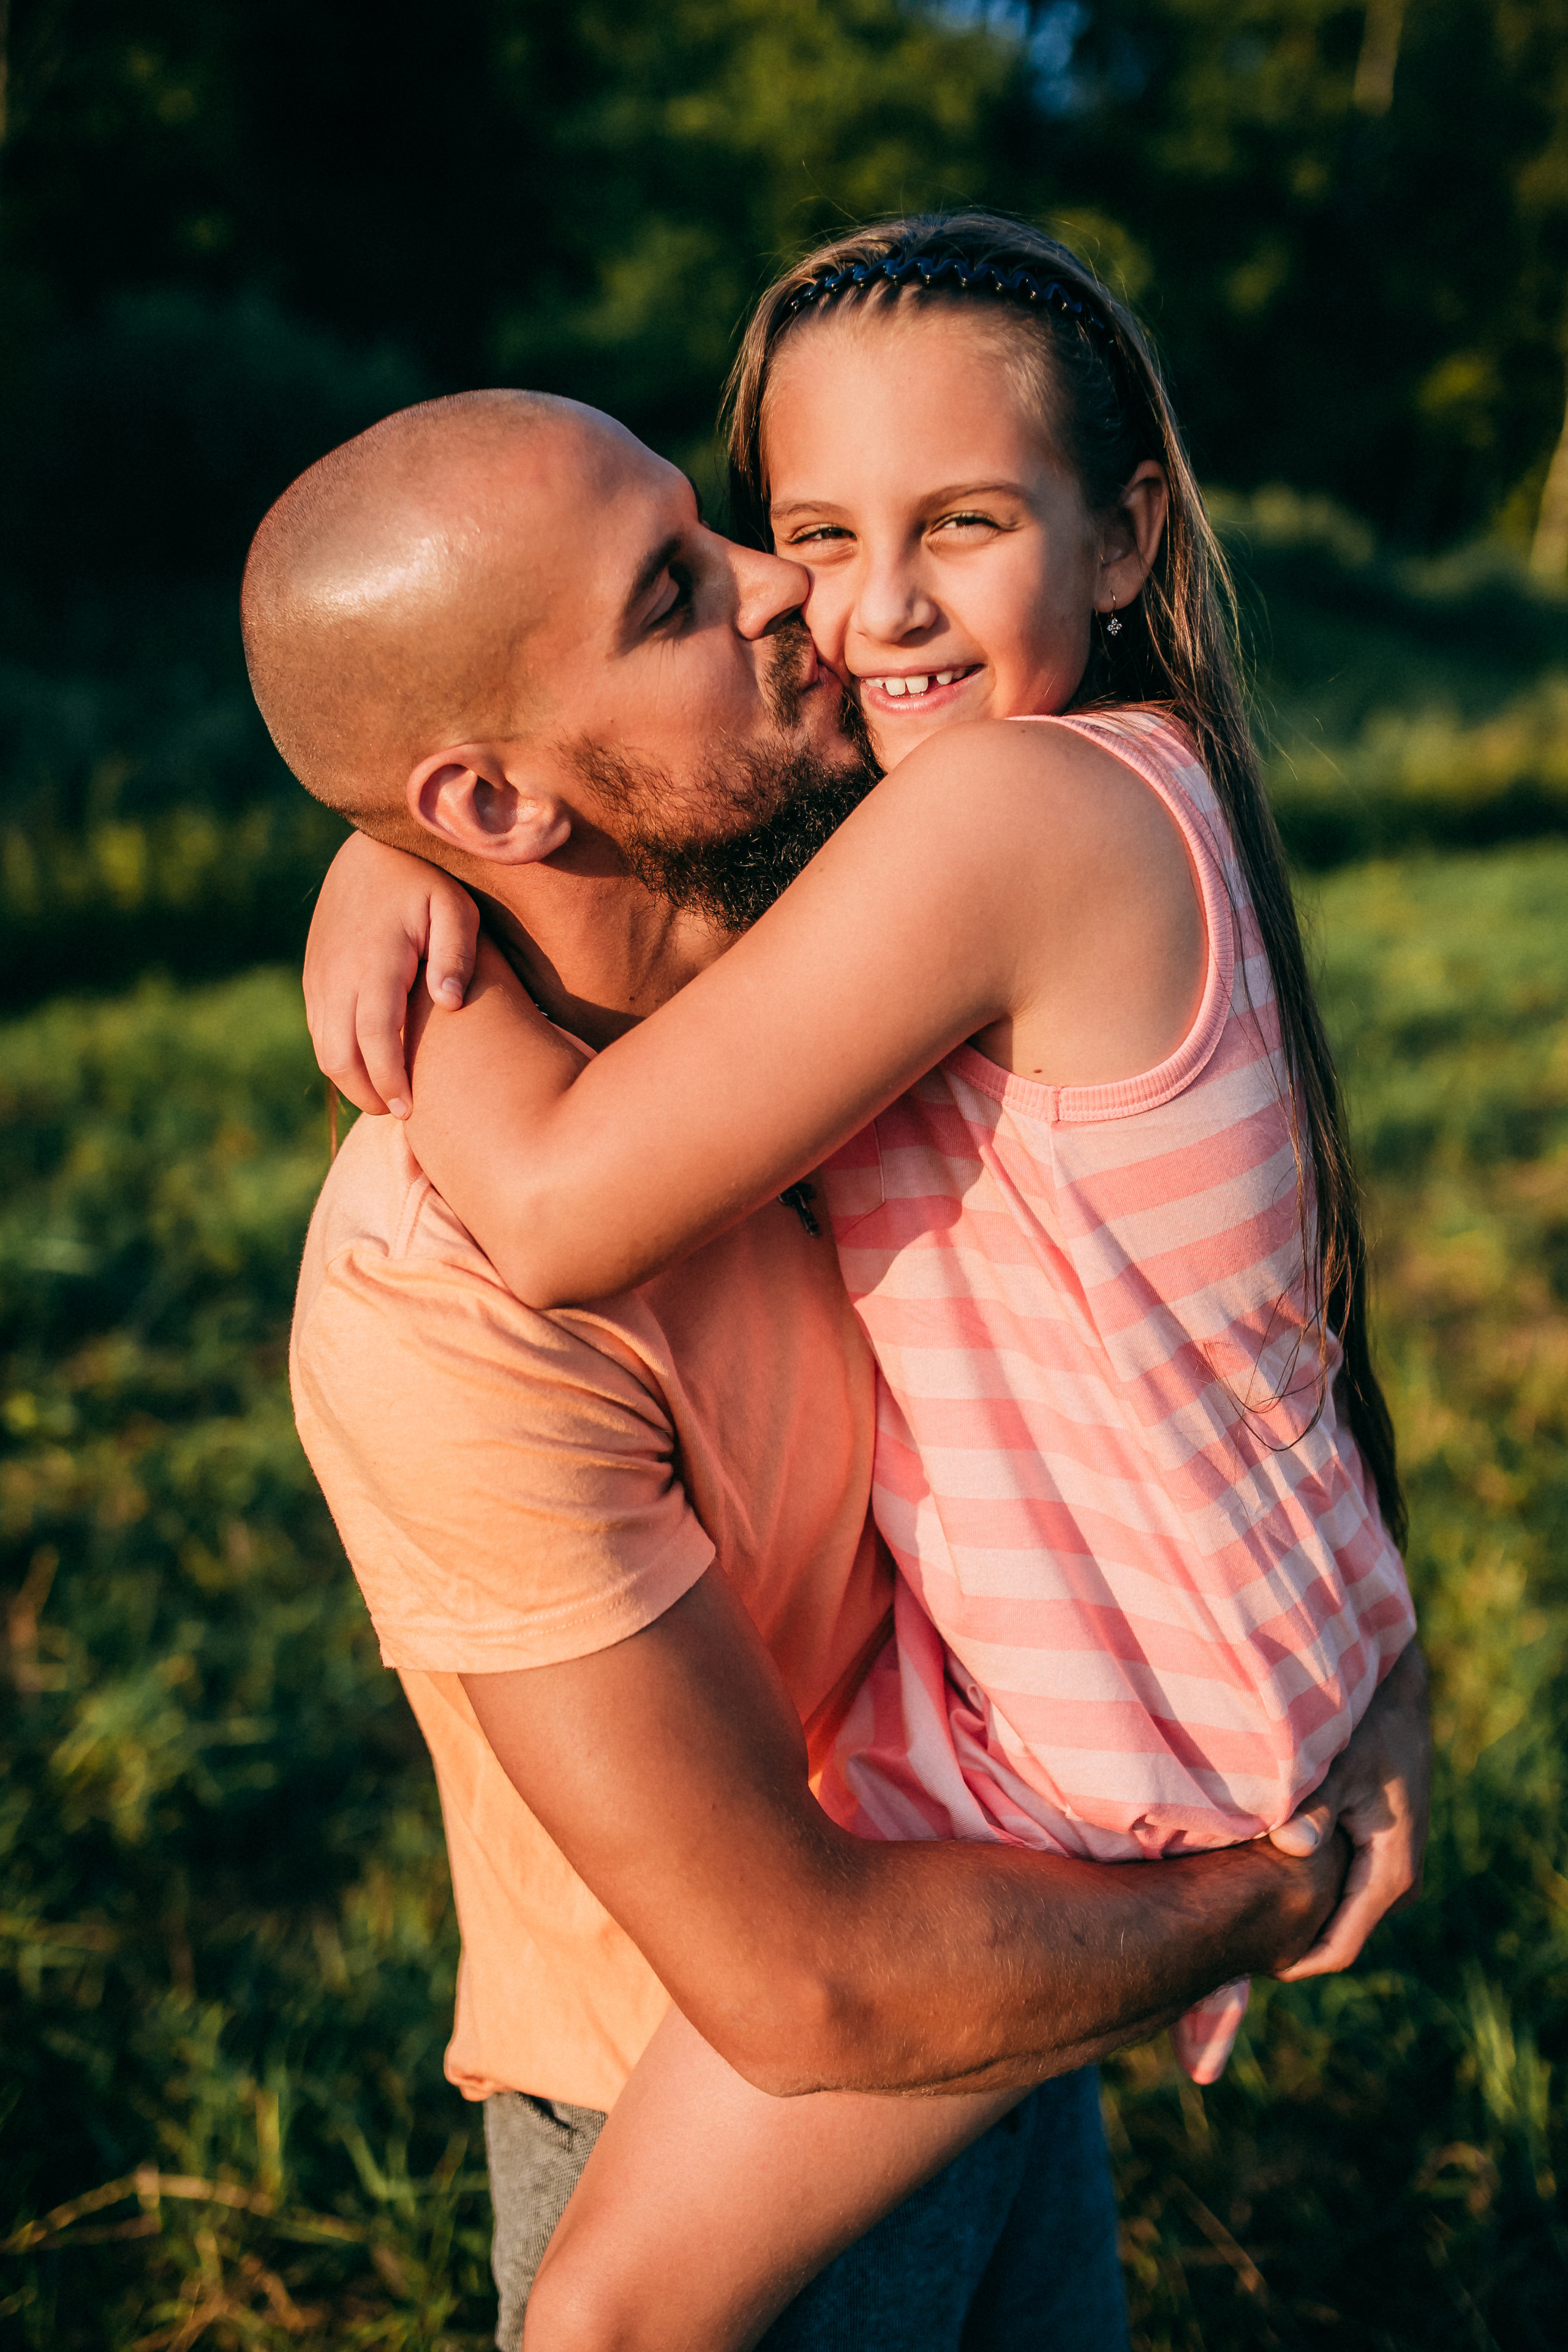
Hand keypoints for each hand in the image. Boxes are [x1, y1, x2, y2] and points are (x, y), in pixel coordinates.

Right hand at [303, 832, 479, 1115]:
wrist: (372, 848)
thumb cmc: (426, 880)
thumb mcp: (455, 907)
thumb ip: (456, 953)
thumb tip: (450, 1002)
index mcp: (374, 960)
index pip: (374, 1038)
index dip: (387, 1080)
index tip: (409, 1111)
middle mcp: (336, 972)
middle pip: (338, 1055)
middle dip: (364, 1093)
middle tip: (399, 1112)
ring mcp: (319, 974)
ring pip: (323, 1046)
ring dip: (349, 1078)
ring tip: (385, 1094)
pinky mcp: (313, 973)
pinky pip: (318, 1027)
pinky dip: (339, 1053)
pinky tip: (368, 1062)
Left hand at [1266, 1641, 1430, 1977]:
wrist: (1398, 1698)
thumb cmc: (1365, 1727)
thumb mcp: (1337, 1764)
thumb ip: (1313, 1806)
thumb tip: (1291, 1844)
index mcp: (1391, 1873)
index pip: (1340, 1948)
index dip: (1293, 1963)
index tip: (1244, 1963)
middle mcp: (1398, 1882)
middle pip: (1338, 1935)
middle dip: (1291, 1942)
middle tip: (1231, 1941)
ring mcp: (1391, 1869)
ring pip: (1339, 1913)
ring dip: (1300, 1915)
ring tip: (1241, 1912)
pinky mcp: (1381, 1853)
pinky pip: (1344, 1889)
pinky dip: (1311, 1889)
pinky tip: (1266, 1877)